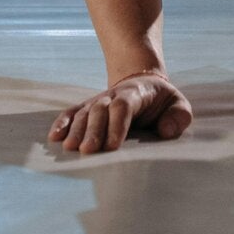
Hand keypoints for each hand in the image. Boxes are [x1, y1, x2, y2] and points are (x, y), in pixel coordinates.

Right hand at [48, 70, 192, 153]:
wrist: (142, 82)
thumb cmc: (161, 100)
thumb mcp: (177, 103)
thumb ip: (179, 116)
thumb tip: (166, 131)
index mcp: (135, 93)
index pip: (123, 107)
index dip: (116, 125)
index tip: (112, 147)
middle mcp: (112, 95)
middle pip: (99, 110)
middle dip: (93, 131)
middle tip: (88, 151)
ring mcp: (97, 101)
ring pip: (84, 113)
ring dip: (76, 130)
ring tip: (71, 148)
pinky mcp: (87, 108)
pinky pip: (72, 113)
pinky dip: (62, 123)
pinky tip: (54, 137)